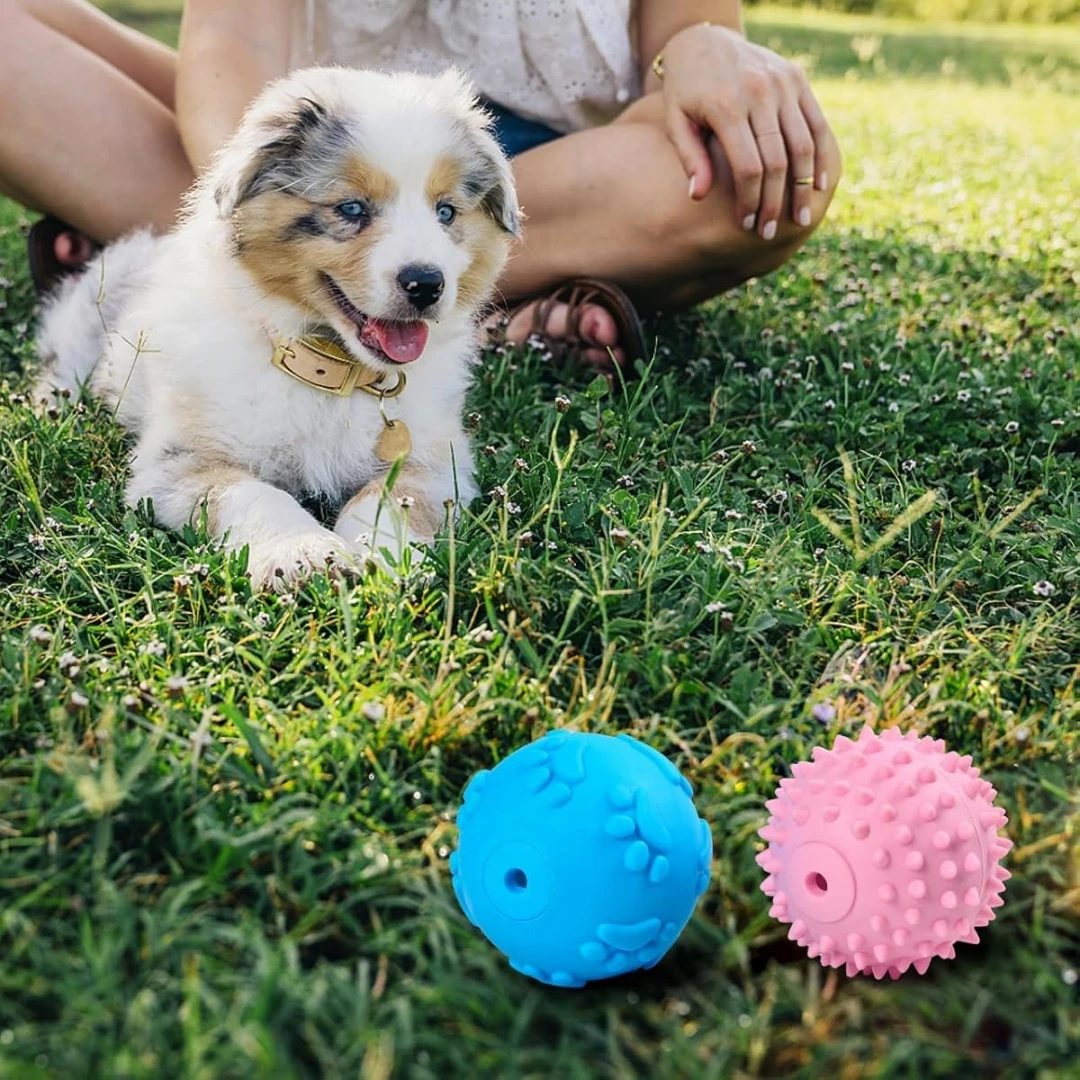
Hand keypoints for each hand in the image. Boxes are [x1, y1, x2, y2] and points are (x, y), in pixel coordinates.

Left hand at [658, 23, 831, 237]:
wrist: (705, 40)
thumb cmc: (685, 90)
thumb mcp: (676, 122)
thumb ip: (689, 158)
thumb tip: (698, 197)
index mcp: (727, 105)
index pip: (747, 166)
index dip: (750, 201)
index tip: (747, 226)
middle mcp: (759, 92)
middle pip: (777, 160)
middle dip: (775, 202)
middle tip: (771, 233)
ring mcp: (782, 83)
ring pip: (802, 144)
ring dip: (802, 187)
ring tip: (799, 219)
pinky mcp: (797, 78)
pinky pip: (816, 122)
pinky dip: (821, 156)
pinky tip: (820, 186)